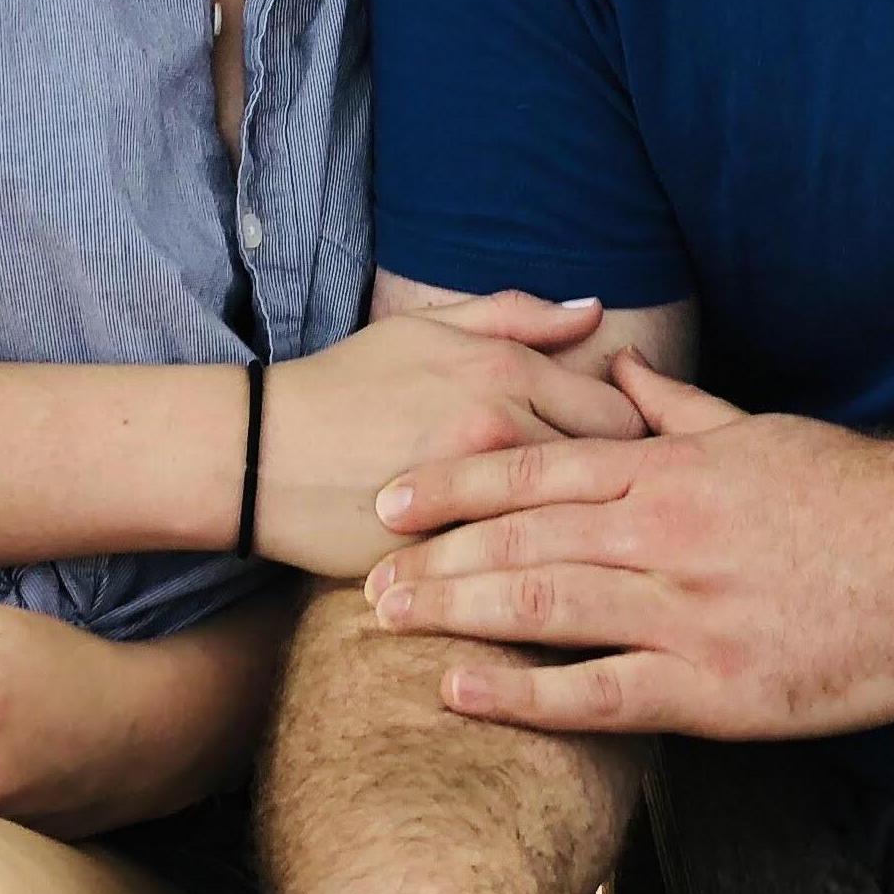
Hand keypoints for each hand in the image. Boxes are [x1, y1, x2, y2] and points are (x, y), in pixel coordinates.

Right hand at [255, 292, 645, 577]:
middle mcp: (504, 427)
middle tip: (617, 511)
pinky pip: (527, 574)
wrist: (262, 456)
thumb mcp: (427, 329)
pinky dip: (542, 577)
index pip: (621, 412)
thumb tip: (595, 311)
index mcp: (505, 370)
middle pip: (614, 474)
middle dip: (623, 494)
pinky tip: (542, 582)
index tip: (623, 461)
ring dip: (592, 539)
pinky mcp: (453, 555)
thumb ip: (517, 316)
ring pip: (578, 527)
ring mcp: (480, 496)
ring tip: (591, 548)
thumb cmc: (347, 385)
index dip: (631, 439)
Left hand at [362, 351, 893, 737]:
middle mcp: (662, 532)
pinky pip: (601, 692)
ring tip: (387, 621)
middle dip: (434, 554)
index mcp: (670, 471)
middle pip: (521, 538)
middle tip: (360, 571)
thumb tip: (619, 371)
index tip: (392, 494)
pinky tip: (464, 692)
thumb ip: (678, 409)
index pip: (537, 468)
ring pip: (543, 606)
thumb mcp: (758, 432)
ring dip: (456, 613)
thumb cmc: (856, 493)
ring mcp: (685, 611)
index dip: (456, 481)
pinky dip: (525, 693)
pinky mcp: (716, 687)